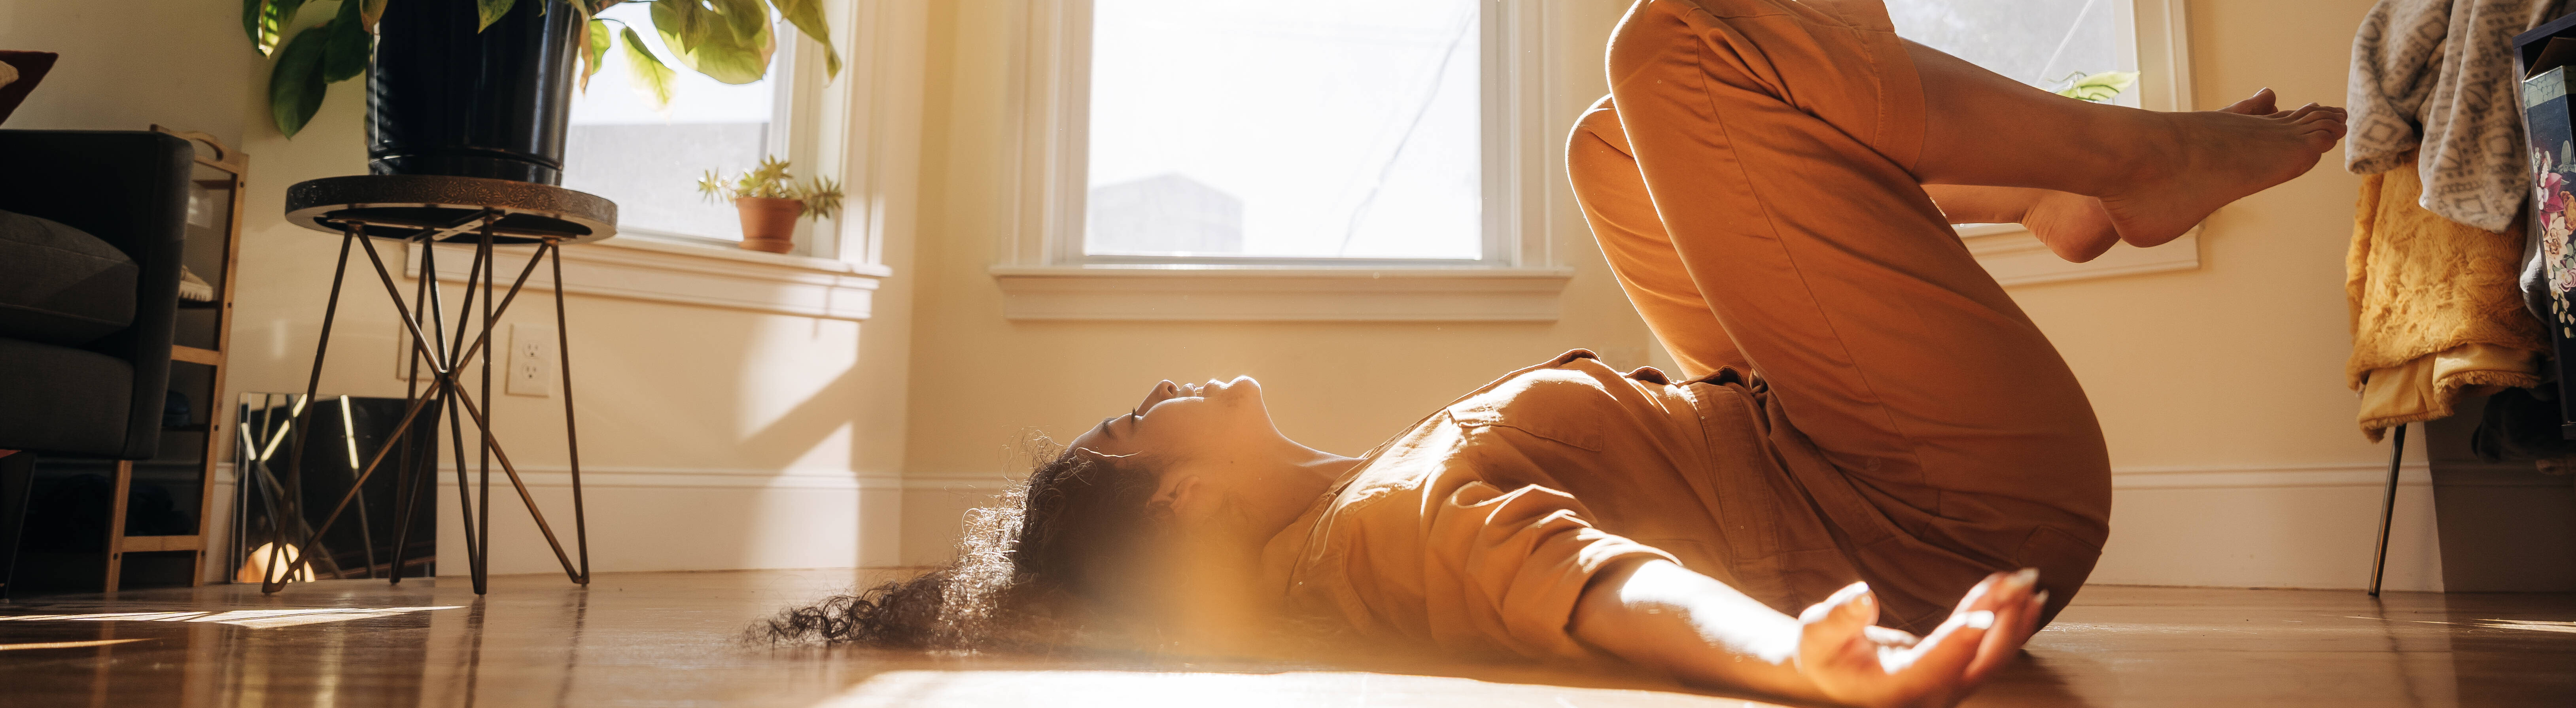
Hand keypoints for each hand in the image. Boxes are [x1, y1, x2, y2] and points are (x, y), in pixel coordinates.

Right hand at [1793, 570, 2046, 707]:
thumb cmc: (1824, 652)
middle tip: (2019, 580)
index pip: (1931, 669)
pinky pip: (1991, 654)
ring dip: (2012, 621)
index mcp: (1892, 692)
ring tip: (2028, 582)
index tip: (1983, 615)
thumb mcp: (1818, 633)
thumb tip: (1862, 596)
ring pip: (1991, 660)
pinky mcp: (1957, 676)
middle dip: (2001, 621)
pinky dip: (2009, 626)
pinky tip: (2027, 601)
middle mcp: (1927, 697)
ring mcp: (1946, 690)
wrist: (1834, 674)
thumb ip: (1838, 618)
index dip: (1957, 643)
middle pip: (1975, 664)